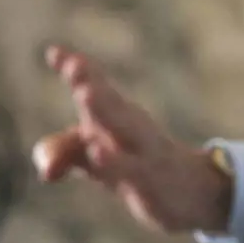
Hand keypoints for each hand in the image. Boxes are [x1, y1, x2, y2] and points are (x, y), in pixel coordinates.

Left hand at [33, 46, 232, 232]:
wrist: (196, 190)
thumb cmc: (139, 165)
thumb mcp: (96, 157)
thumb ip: (64, 151)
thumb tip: (47, 170)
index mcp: (117, 114)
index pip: (98, 86)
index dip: (79, 70)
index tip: (55, 52)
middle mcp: (132, 127)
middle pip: (112, 101)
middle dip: (92, 81)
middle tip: (75, 64)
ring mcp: (145, 152)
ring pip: (124, 129)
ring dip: (105, 110)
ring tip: (85, 93)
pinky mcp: (151, 181)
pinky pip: (132, 170)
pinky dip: (114, 161)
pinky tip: (96, 152)